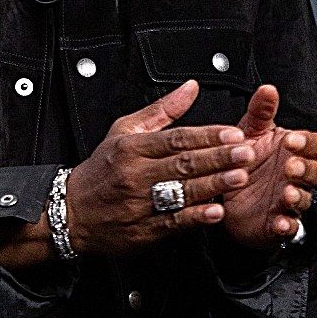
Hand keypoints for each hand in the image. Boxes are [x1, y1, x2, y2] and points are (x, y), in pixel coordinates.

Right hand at [64, 80, 257, 256]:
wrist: (70, 213)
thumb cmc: (101, 170)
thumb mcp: (124, 131)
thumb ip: (162, 111)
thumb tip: (191, 87)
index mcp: (132, 148)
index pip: (176, 138)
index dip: (207, 135)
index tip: (233, 133)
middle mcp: (136, 175)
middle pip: (182, 163)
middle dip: (218, 157)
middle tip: (246, 152)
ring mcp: (139, 204)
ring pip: (181, 192)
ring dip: (213, 185)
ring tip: (239, 176)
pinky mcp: (142, 230)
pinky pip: (172, 223)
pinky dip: (195, 217)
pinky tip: (215, 212)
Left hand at [221, 84, 316, 248]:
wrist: (225, 198)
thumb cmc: (244, 162)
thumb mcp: (249, 133)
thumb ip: (260, 112)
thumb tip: (268, 88)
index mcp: (294, 152)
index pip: (315, 145)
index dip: (308, 143)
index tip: (292, 140)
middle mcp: (296, 177)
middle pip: (314, 172)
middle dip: (305, 169)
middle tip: (290, 165)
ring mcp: (288, 202)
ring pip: (304, 200)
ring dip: (298, 197)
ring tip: (286, 193)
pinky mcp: (276, 225)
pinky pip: (289, 228)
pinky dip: (287, 226)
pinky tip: (281, 223)